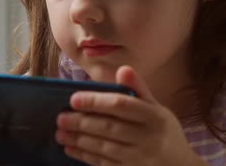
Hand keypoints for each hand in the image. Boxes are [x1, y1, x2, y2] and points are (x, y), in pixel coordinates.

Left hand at [55, 66, 207, 165]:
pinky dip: (86, 156)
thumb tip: (123, 70)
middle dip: (82, 122)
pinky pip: (105, 164)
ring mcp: (140, 158)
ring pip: (104, 147)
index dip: (96, 102)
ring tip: (60, 132)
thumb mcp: (159, 110)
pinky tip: (71, 148)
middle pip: (110, 127)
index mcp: (155, 117)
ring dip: (80, 140)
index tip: (73, 99)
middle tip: (60, 117)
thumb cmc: (165, 134)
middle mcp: (148, 137)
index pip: (122, 105)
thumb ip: (139, 90)